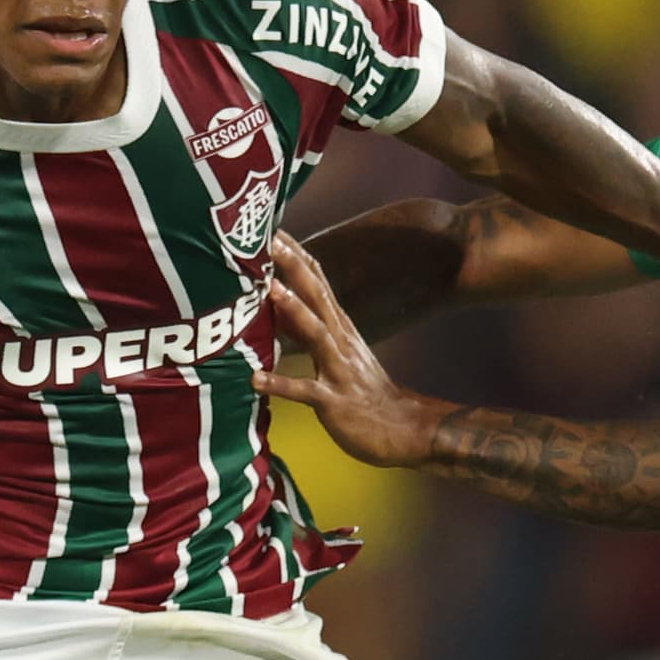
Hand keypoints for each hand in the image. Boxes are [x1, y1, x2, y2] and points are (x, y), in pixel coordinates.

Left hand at [255, 235, 448, 467]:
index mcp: (341, 329)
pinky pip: (305, 391)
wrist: (404, 430)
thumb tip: (282, 308)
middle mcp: (341, 342)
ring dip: (294, 310)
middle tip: (270, 240)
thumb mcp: (341, 354)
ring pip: (316, 333)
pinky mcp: (334, 402)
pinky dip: (280, 383)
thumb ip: (314, 330)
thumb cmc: (365, 394)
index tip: (275, 229)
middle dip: (293, 268)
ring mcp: (339, 370)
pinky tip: (255, 379)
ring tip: (269, 290)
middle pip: (317, 297)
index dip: (298, 257)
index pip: (319, 283)